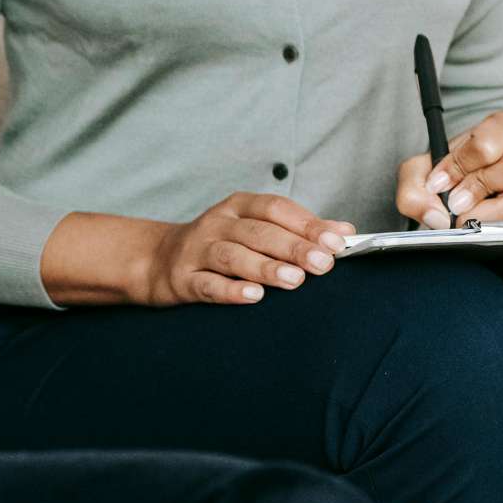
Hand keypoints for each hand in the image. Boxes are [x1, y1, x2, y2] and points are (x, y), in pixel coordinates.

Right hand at [135, 194, 353, 305]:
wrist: (159, 260)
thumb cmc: (219, 244)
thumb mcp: (253, 227)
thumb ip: (297, 229)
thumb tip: (344, 232)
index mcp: (237, 206)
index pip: (275, 208)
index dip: (306, 223)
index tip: (336, 241)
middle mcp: (217, 223)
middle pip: (258, 232)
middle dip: (293, 247)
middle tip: (322, 264)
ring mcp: (197, 250)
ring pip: (234, 256)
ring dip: (266, 268)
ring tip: (294, 280)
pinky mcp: (183, 279)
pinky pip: (208, 285)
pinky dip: (231, 290)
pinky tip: (254, 296)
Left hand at [397, 109, 502, 228]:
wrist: (468, 177)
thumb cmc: (454, 165)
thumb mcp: (424, 166)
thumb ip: (415, 184)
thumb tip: (435, 215)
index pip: (487, 144)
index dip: (458, 167)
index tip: (438, 183)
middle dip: (478, 188)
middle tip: (455, 202)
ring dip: (486, 214)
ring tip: (465, 215)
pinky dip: (494, 228)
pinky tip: (479, 223)